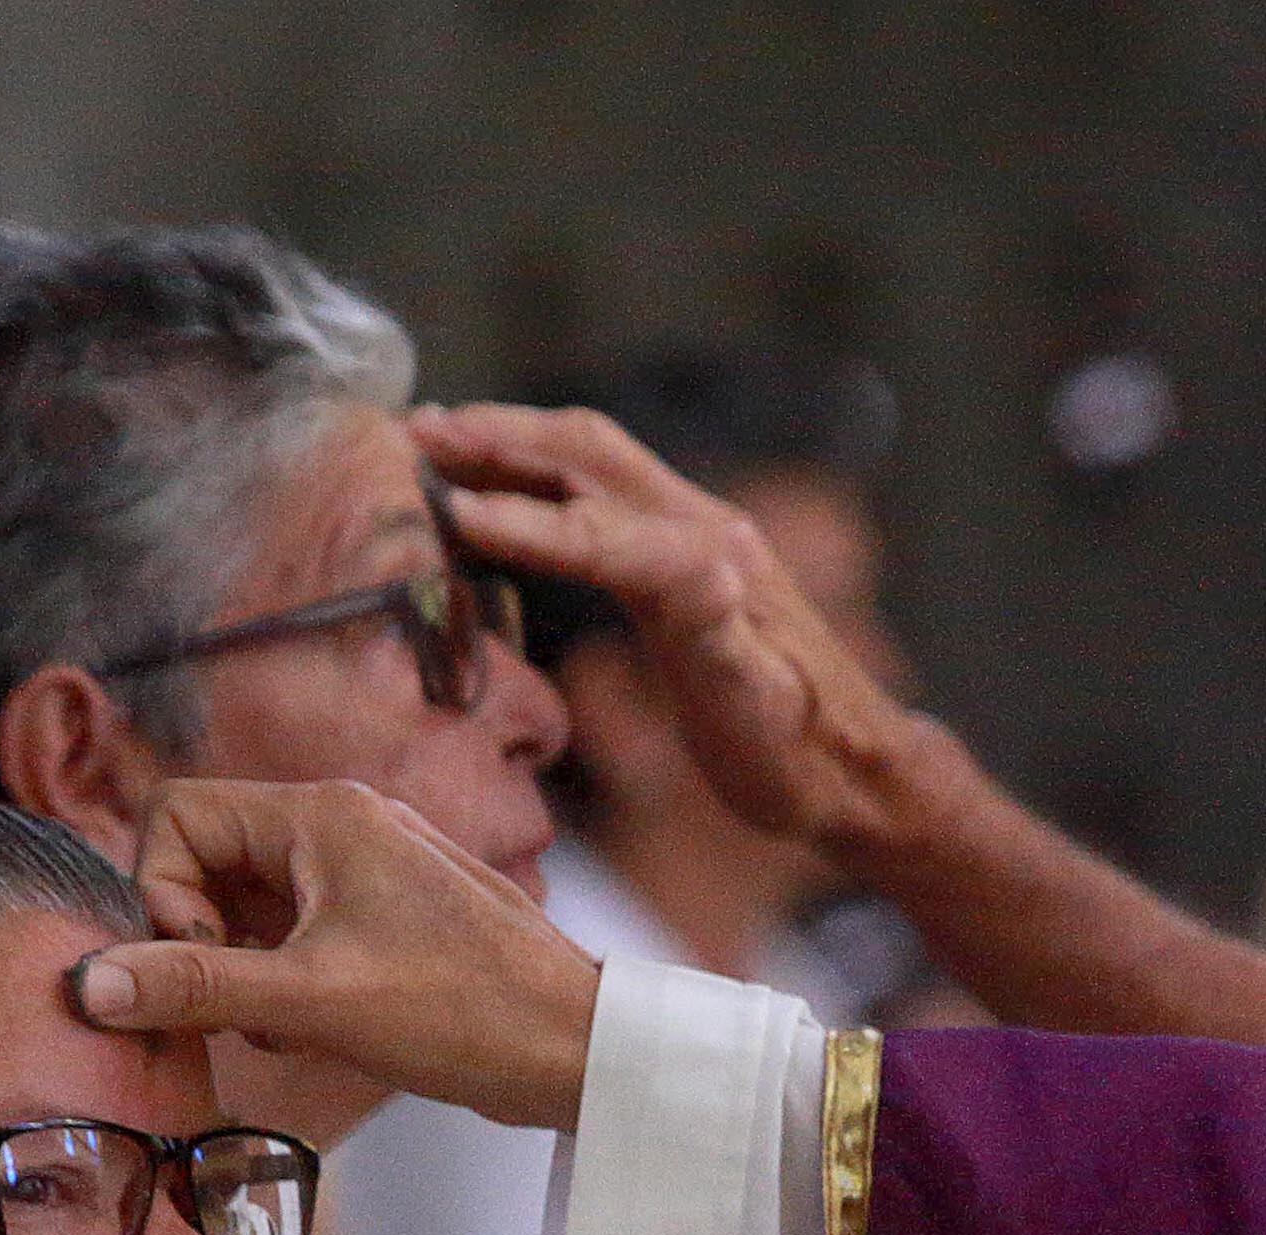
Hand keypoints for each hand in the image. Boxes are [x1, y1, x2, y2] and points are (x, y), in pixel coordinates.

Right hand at [67, 778, 603, 1131]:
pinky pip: (293, 935)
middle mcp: (341, 825)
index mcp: (322, 814)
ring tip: (288, 1023)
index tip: (197, 964)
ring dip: (243, 971)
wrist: (574, 1049)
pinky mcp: (382, 919)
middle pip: (208, 861)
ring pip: (248, 906)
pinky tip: (316, 1029)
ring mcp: (364, 871)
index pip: (178, 816)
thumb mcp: (312, 1000)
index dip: (161, 892)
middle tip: (238, 1005)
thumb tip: (90, 982)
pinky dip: (283, 983)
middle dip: (203, 941)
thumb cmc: (464, 1010)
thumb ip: (195, 985)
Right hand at [412, 401, 948, 852]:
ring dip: (510, 445)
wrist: (853, 768)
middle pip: (587, 453)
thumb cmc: (800, 757)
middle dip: (499, 437)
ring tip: (431, 444)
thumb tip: (703, 567)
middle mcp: (704, 532)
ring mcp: (694, 537)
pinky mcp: (682, 560)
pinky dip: (533, 483)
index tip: (446, 510)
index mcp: (713, 567)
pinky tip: (491, 497)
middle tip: (412, 434)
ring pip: (589, 463)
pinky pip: (596, 499)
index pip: (598, 526)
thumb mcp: (760, 711)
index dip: (521, 517)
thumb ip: (725, 640)